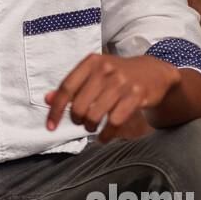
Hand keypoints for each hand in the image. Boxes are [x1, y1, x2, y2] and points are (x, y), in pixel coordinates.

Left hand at [44, 54, 179, 141]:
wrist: (153, 72)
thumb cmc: (117, 74)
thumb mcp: (94, 73)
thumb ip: (71, 86)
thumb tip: (47, 99)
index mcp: (91, 62)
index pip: (66, 88)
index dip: (55, 109)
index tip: (51, 126)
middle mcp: (105, 69)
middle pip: (79, 105)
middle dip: (76, 119)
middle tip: (80, 122)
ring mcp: (122, 82)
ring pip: (95, 115)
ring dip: (90, 126)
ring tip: (91, 126)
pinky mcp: (136, 95)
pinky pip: (114, 122)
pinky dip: (106, 135)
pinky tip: (103, 137)